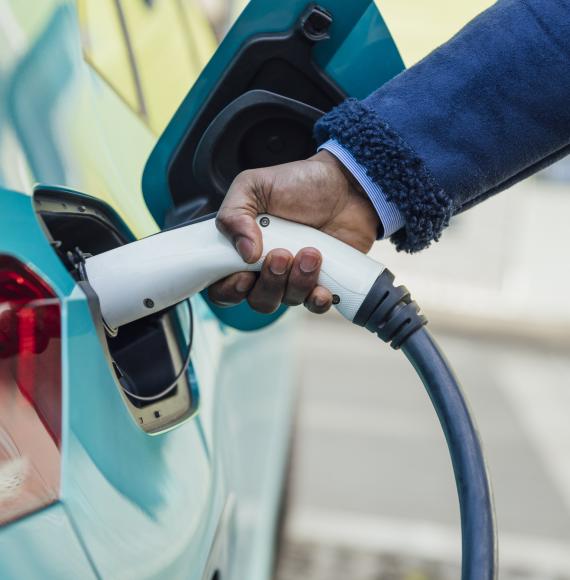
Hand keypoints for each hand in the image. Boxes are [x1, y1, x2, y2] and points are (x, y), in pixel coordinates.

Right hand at [208, 150, 379, 313]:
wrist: (346, 184)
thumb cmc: (298, 183)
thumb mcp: (253, 185)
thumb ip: (234, 214)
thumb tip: (244, 253)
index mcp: (243, 250)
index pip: (224, 286)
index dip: (230, 291)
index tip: (244, 277)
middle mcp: (267, 269)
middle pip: (258, 300)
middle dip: (270, 283)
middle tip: (282, 255)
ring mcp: (295, 278)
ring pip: (288, 301)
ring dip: (298, 281)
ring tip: (311, 251)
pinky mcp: (323, 282)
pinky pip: (315, 305)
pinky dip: (318, 299)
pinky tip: (323, 284)